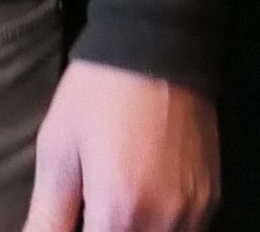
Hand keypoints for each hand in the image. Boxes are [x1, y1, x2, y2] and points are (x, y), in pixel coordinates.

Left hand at [26, 57, 216, 231]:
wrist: (159, 46)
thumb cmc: (98, 95)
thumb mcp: (59, 151)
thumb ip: (48, 217)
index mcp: (120, 214)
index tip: (73, 218)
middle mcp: (165, 222)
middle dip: (106, 231)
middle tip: (90, 208)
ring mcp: (195, 212)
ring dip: (132, 230)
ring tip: (111, 204)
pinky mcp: (211, 197)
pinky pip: (185, 231)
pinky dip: (159, 226)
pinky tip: (139, 201)